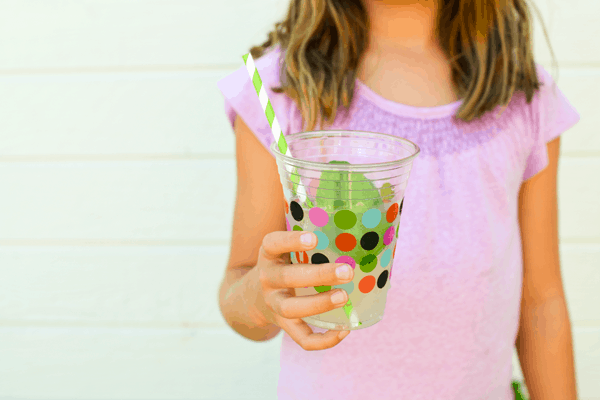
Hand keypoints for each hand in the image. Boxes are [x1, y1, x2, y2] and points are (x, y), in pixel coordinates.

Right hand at [251, 230, 354, 350]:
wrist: (252, 297)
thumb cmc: (282, 265)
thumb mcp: (284, 248)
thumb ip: (307, 236)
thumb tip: (351, 218)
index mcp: (268, 255)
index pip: (273, 244)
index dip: (291, 241)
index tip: (313, 238)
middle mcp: (268, 279)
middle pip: (287, 278)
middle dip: (318, 275)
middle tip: (347, 271)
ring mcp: (274, 304)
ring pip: (292, 309)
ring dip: (319, 304)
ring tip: (344, 297)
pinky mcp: (285, 325)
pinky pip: (302, 338)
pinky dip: (324, 340)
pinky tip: (344, 330)